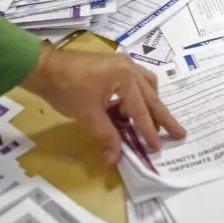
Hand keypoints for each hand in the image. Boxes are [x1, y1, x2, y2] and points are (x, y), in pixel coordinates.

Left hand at [21, 46, 185, 164]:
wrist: (44, 67)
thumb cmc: (66, 89)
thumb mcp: (88, 116)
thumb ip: (106, 136)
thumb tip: (114, 159)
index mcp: (126, 79)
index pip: (141, 112)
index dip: (149, 132)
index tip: (158, 148)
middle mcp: (130, 68)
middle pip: (152, 97)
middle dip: (164, 117)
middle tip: (179, 133)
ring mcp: (122, 63)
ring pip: (147, 85)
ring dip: (151, 104)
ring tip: (152, 122)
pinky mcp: (114, 64)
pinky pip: (136, 79)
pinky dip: (139, 95)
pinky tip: (131, 108)